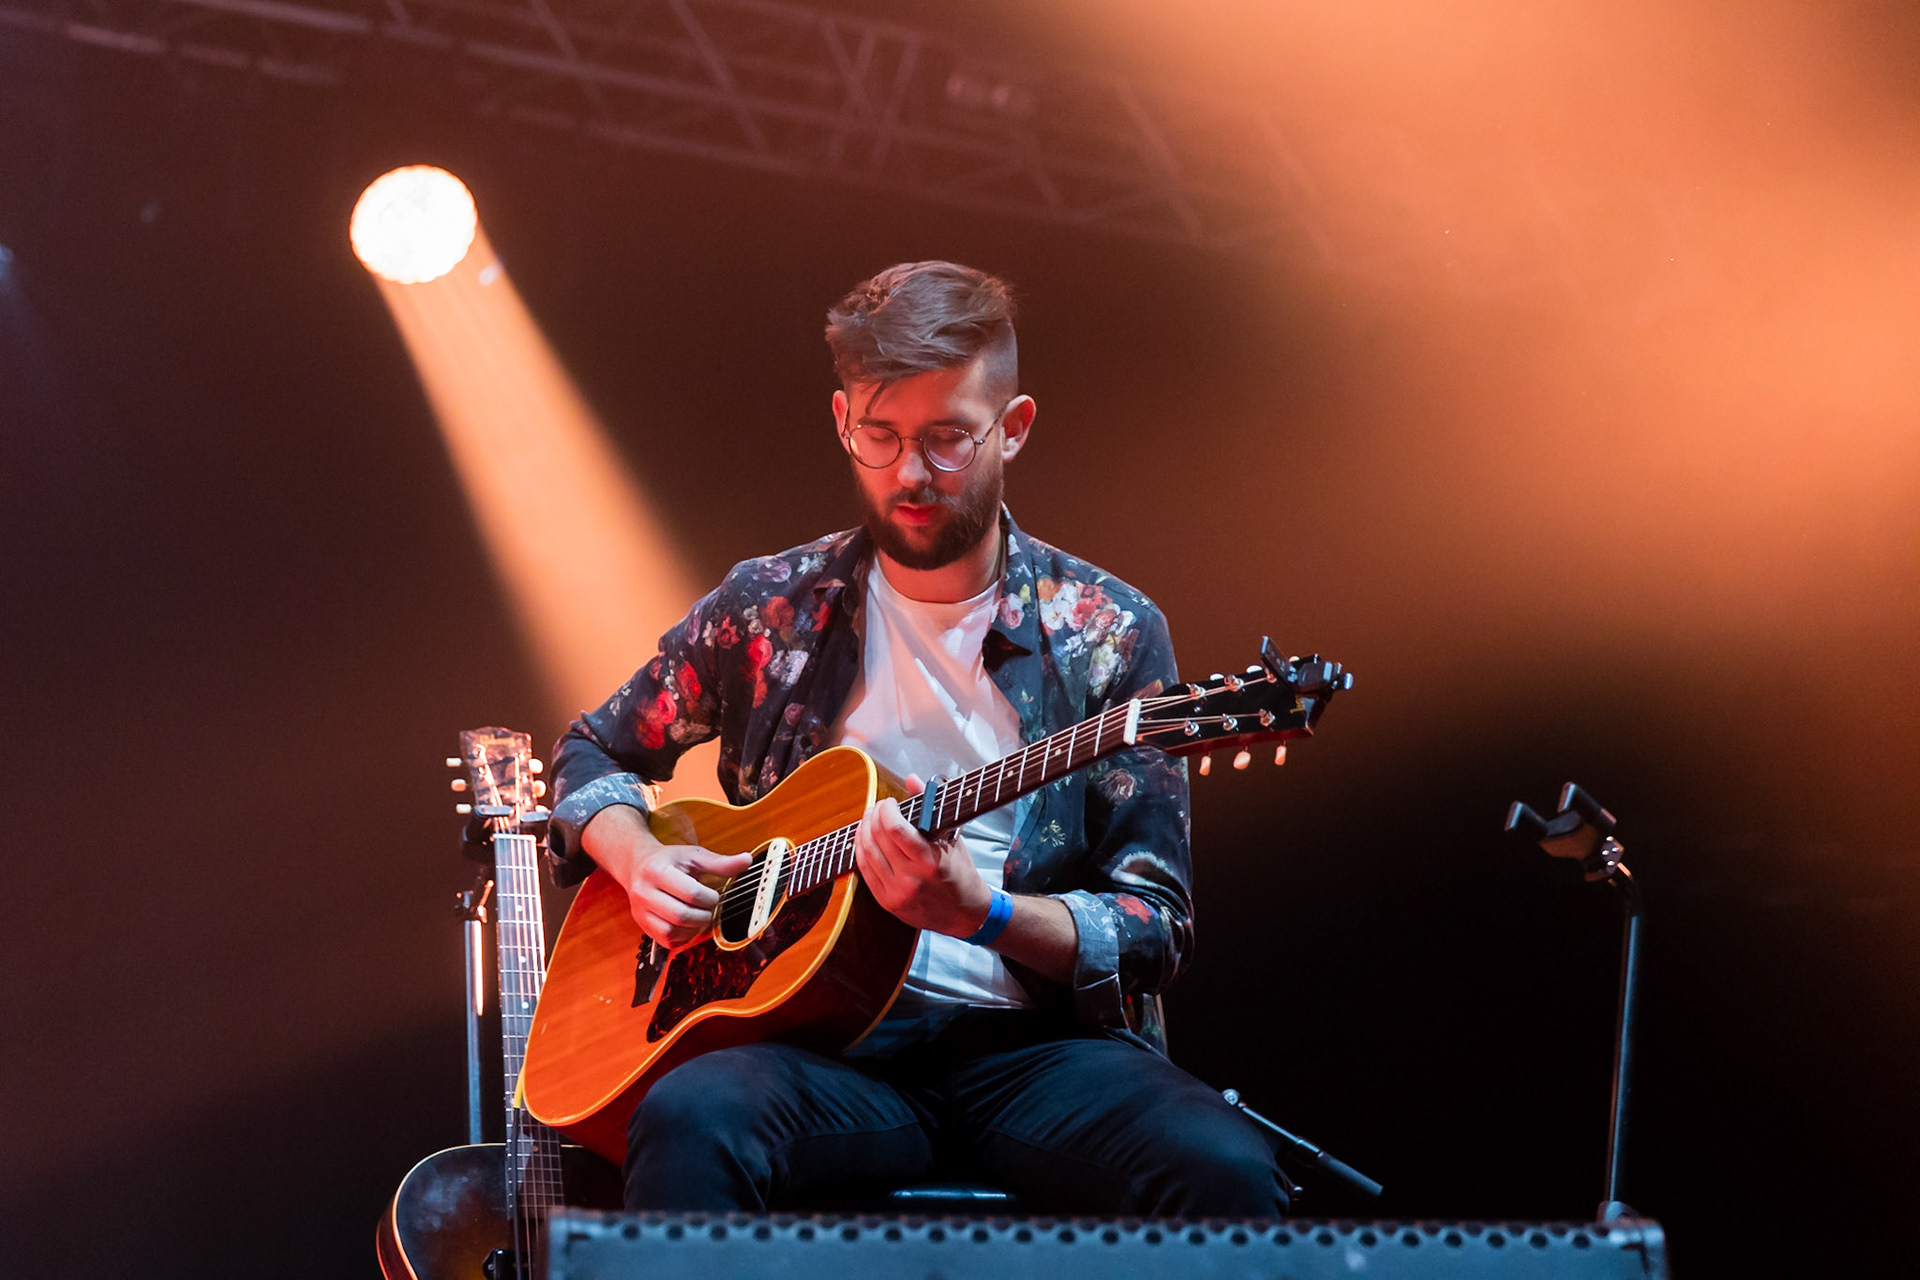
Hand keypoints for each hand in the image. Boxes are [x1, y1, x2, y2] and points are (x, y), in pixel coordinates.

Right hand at [581, 805, 752, 946]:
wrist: (637, 865)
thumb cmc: (669, 860)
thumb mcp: (693, 856)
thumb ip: (720, 862)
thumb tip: (747, 860)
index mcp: (657, 870)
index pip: (690, 893)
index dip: (710, 898)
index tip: (714, 895)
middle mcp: (644, 892)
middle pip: (680, 916)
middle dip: (703, 915)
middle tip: (709, 908)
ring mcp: (640, 911)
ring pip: (671, 932)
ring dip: (693, 928)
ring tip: (700, 916)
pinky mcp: (642, 925)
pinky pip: (666, 941)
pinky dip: (683, 937)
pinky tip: (689, 925)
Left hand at [854, 778, 994, 936]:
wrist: (964, 913)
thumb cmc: (960, 872)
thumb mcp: (951, 836)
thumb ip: (929, 805)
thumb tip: (911, 779)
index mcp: (930, 862)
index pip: (895, 829)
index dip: (886, 810)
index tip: (890, 802)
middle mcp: (911, 879)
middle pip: (878, 838)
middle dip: (874, 816)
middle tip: (878, 806)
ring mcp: (896, 893)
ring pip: (867, 853)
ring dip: (863, 830)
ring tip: (869, 818)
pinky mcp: (887, 903)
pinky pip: (865, 871)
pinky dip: (861, 850)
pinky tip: (864, 838)